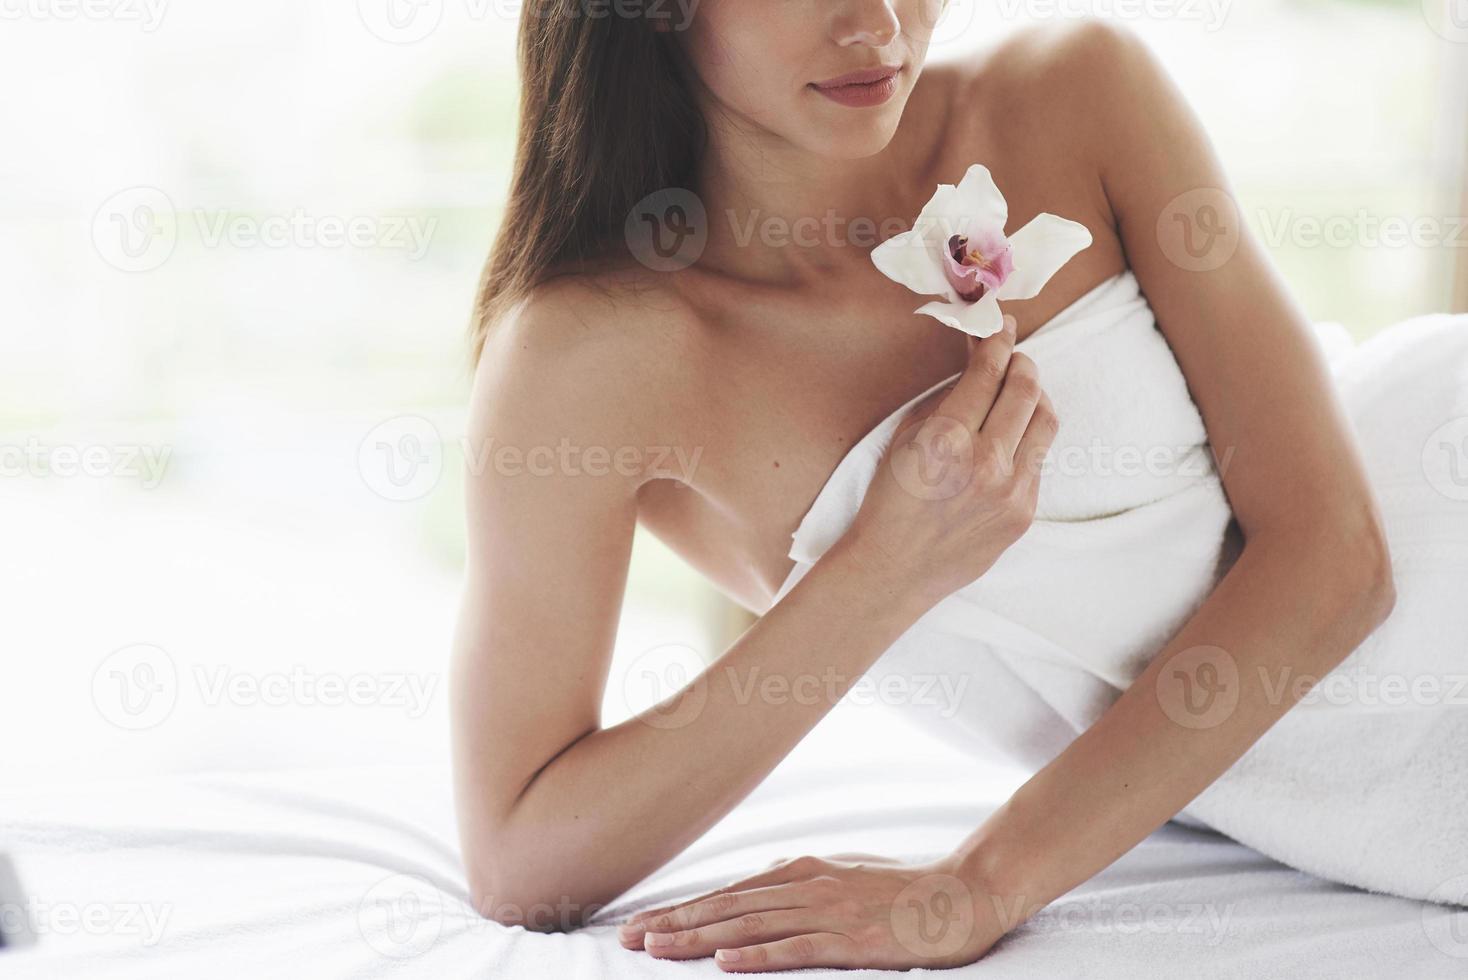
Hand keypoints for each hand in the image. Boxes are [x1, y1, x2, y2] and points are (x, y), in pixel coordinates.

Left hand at [617, 852, 1016, 971]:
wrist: (965, 892)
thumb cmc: (905, 890)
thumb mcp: (844, 875)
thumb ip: (802, 882)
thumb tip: (763, 889)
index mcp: (803, 870)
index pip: (729, 892)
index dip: (683, 907)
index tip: (643, 921)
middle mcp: (808, 885)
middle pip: (728, 906)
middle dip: (675, 922)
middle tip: (628, 937)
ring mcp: (830, 911)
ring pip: (750, 925)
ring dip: (699, 937)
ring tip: (658, 948)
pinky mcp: (854, 940)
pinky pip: (798, 949)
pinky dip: (759, 956)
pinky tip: (725, 963)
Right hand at [840, 314, 1057, 607]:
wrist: (894, 569)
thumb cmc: (890, 499)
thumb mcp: (905, 437)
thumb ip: (947, 395)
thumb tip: (977, 355)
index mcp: (946, 437)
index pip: (989, 371)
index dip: (999, 340)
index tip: (1003, 325)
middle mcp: (985, 462)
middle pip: (1026, 389)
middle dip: (1021, 362)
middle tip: (1014, 355)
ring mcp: (1011, 490)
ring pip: (1045, 421)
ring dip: (1035, 396)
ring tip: (1021, 391)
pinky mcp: (1025, 513)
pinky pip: (1038, 460)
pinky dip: (1027, 439)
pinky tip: (1010, 439)